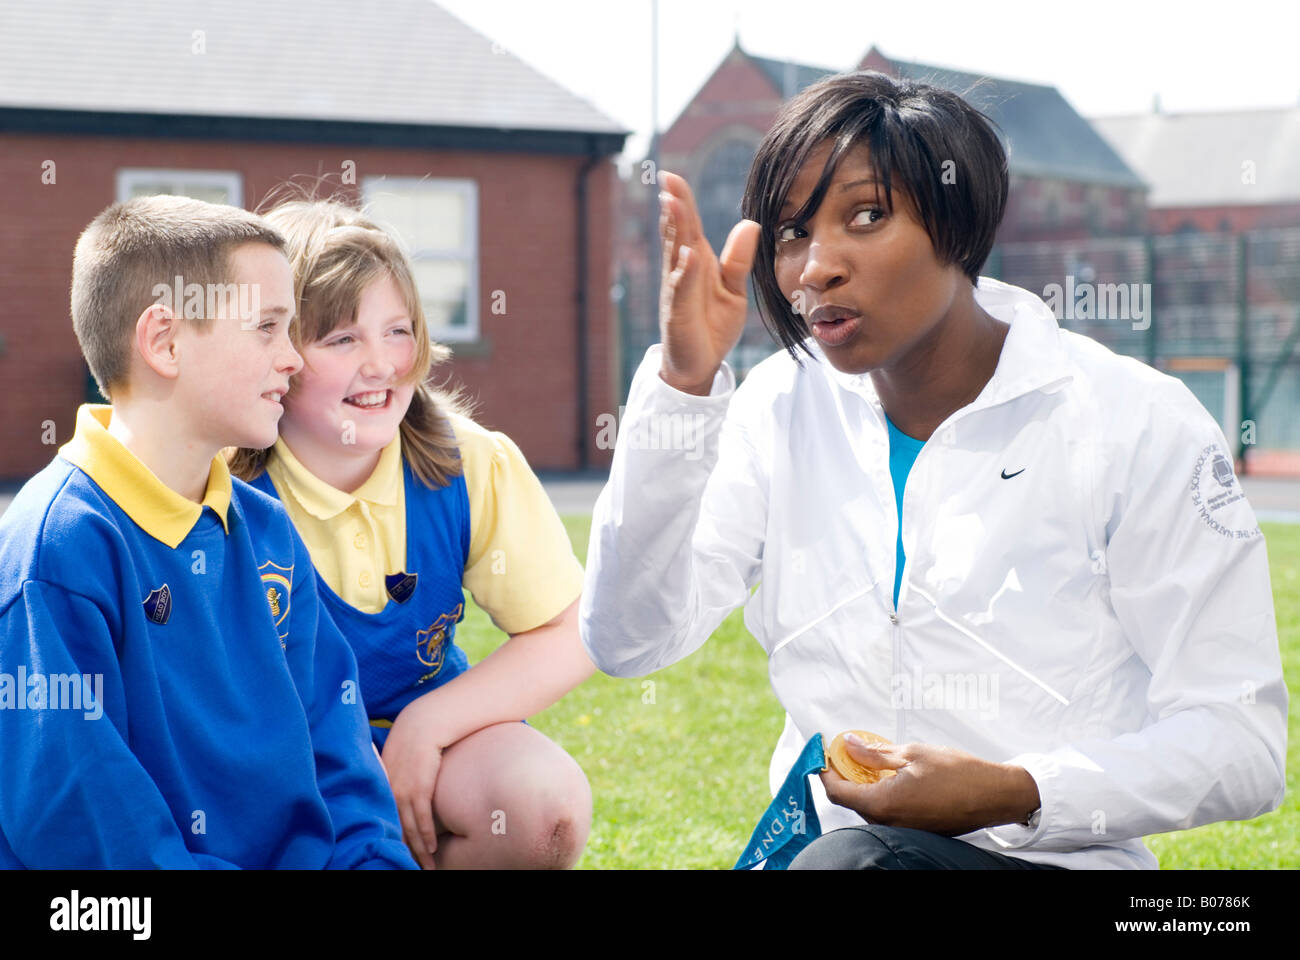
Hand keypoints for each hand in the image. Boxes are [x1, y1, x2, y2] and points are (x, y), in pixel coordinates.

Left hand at [380, 696, 449, 868]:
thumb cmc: (414, 740)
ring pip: (410, 828)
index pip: (384, 821)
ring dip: (418, 850)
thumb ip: (396, 777)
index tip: (395, 856)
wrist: (424, 722)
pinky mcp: (419, 787)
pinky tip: (430, 848)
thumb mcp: (398, 760)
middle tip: (410, 869)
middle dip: (404, 852)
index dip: (390, 841)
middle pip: (396, 830)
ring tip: (425, 866)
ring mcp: (403, 790)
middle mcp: (389, 791)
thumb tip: (401, 791)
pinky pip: (422, 817)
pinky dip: (427, 834)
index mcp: (382, 786)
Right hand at [657, 171, 759, 394]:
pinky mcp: (679, 314)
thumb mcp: (733, 290)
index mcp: (696, 262)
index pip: (689, 226)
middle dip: (674, 207)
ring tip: (674, 205)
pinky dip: (685, 273)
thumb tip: (750, 224)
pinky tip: (688, 256)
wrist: (701, 364)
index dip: (682, 201)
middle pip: (678, 234)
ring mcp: (678, 292)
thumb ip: (738, 259)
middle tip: (668, 179)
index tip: (673, 176)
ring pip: (676, 256)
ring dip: (674, 231)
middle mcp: (682, 272)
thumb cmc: (712, 325)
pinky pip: (682, 290)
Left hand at [819, 735, 1040, 835]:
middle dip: (846, 777)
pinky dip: (883, 795)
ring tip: (872, 761)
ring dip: (865, 786)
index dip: (826, 773)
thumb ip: (875, 753)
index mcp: (884, 804)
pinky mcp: (917, 829)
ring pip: (871, 808)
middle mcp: (890, 823)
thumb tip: (849, 745)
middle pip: (852, 802)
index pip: (838, 793)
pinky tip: (892, 776)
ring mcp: (904, 829)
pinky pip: (889, 813)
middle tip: (849, 752)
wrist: (994, 795)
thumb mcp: (912, 753)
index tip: (826, 754)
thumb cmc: (958, 773)